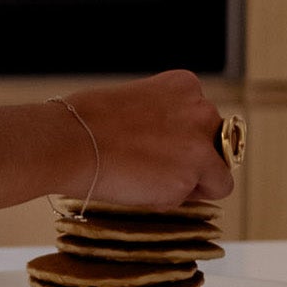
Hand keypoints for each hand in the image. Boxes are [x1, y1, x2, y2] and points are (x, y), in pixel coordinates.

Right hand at [59, 71, 233, 210]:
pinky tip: (142, 190)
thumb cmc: (83, 123)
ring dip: (191, 184)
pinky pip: (199, 198)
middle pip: (216, 145)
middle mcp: (201, 110)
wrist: (68, 142)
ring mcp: (199, 143)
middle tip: (155, 170)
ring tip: (150, 182)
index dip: (182, 140)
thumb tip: (163, 143)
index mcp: (184, 85)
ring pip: (218, 176)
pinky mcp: (192, 174)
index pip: (203, 120)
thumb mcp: (132, 101)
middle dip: (192, 161)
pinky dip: (176, 201)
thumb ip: (159, 117)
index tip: (158, 148)